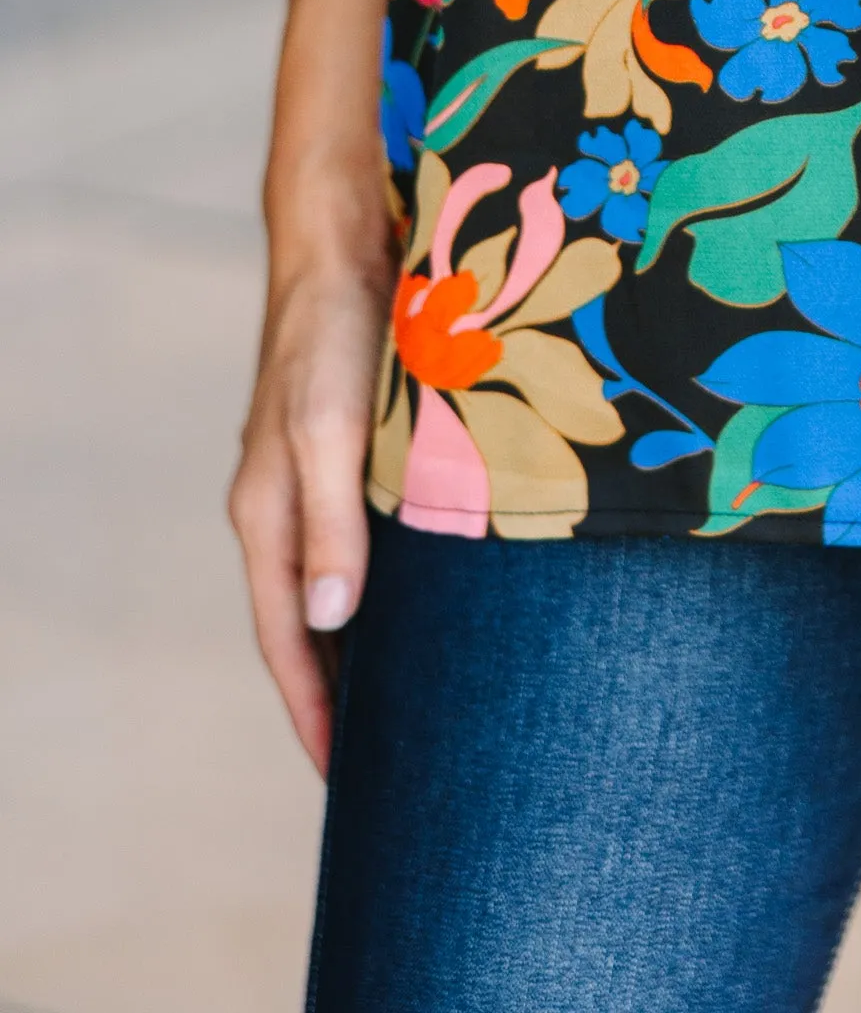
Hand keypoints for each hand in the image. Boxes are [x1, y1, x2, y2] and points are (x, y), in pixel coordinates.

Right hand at [229, 256, 391, 773]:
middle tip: (389, 758)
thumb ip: (331, 523)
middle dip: (339, 690)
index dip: (314, 709)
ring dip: (368, 637)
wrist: (347, 238)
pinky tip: (434, 595)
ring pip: (341, 578)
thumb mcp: (329, 430)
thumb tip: (328, 621)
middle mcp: (286, 502)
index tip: (343, 780)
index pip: (286, 639)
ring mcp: (318, 474)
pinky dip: (392, 579)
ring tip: (416, 695)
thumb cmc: (335, 330)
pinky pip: (369, 535)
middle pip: (309, 621)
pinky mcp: (354, 446)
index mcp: (268, 513)